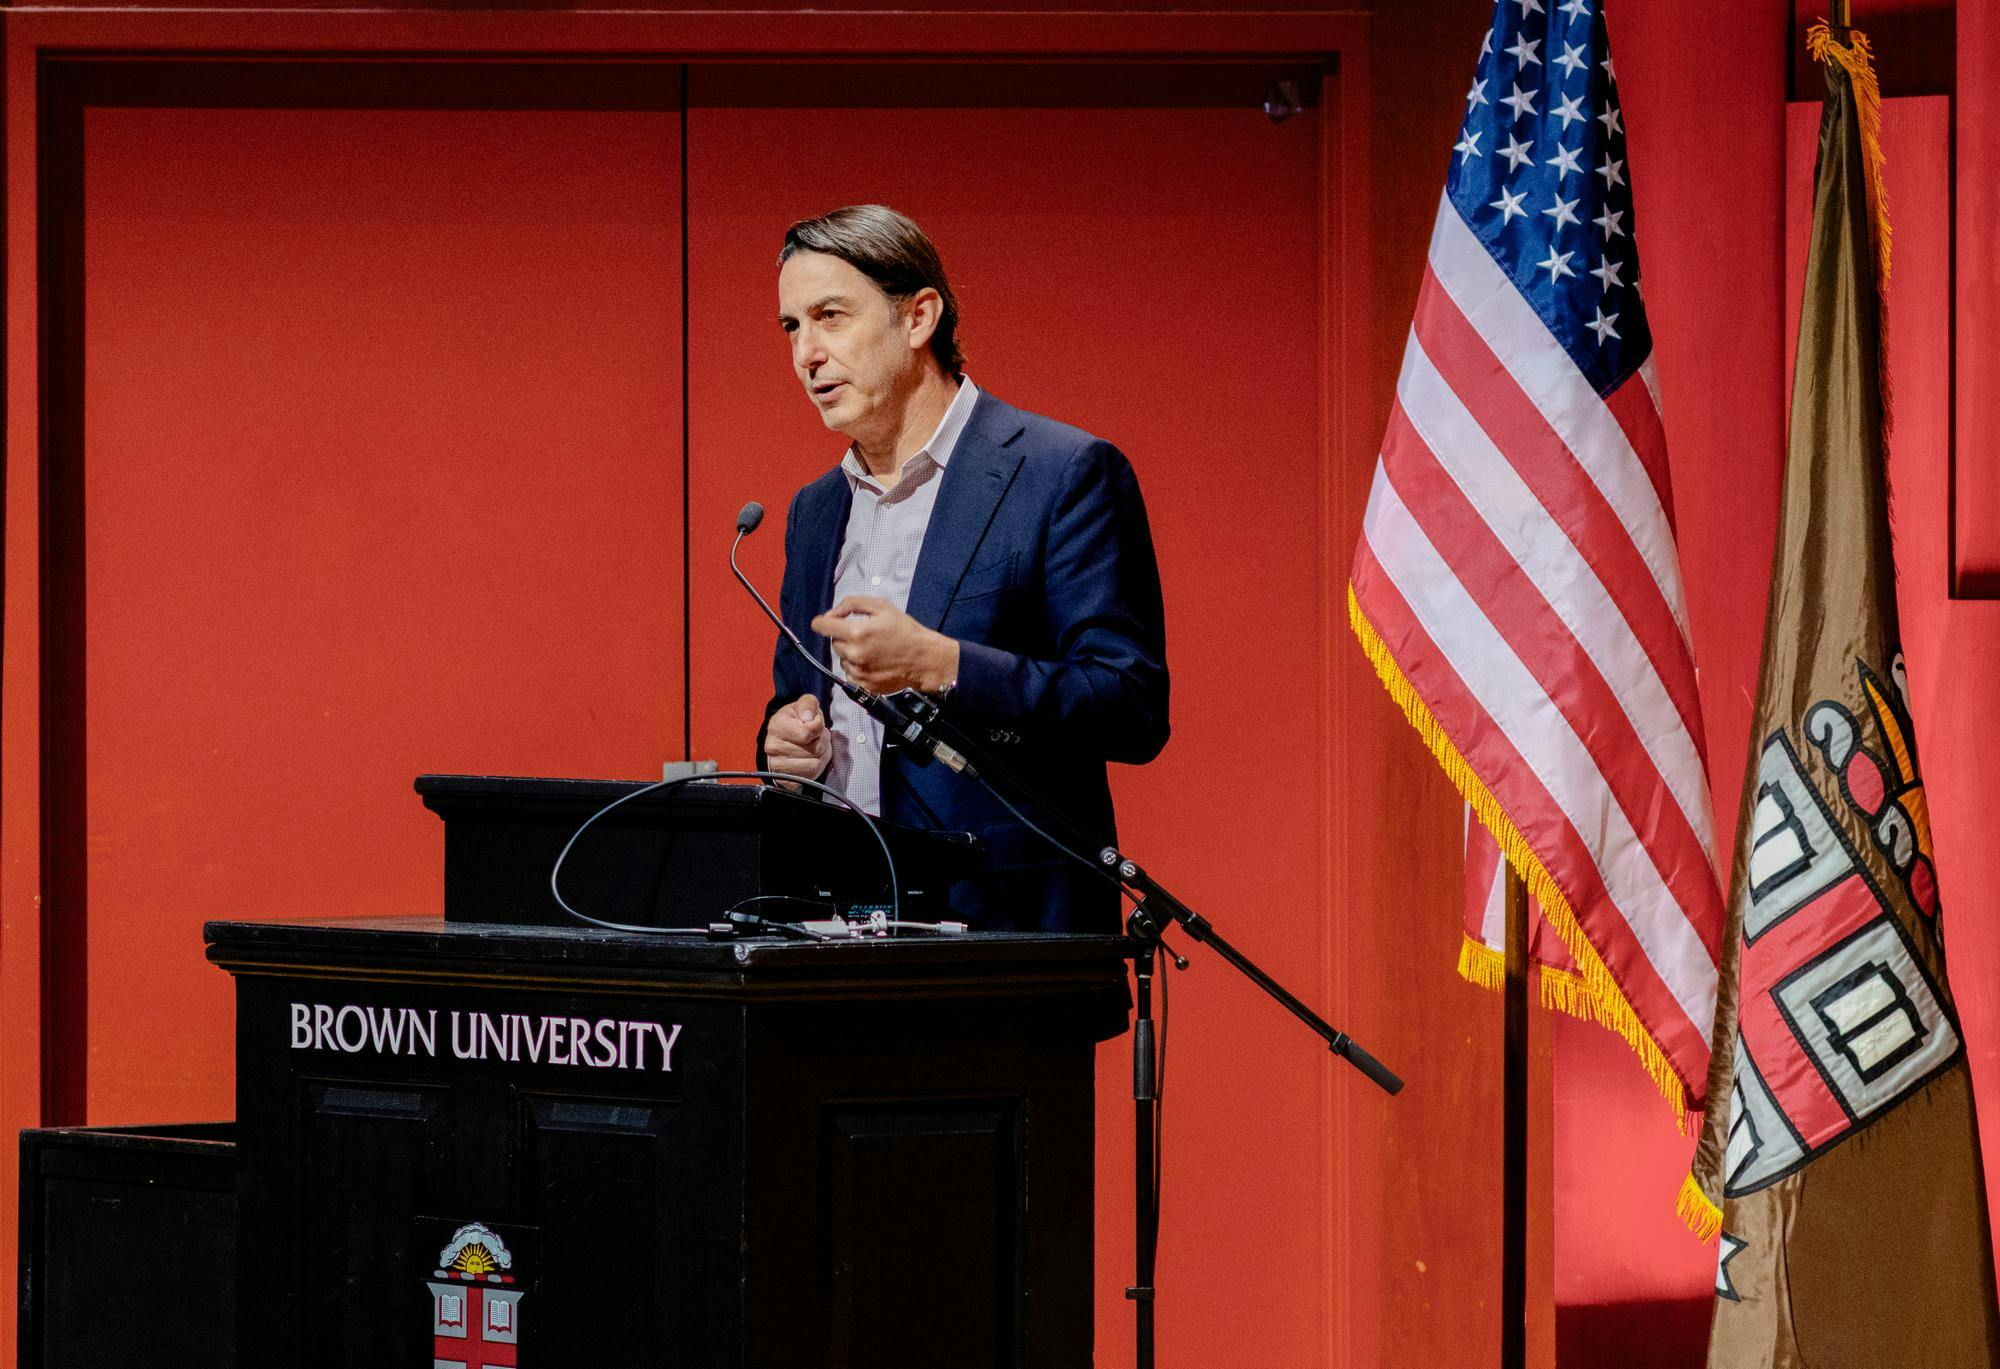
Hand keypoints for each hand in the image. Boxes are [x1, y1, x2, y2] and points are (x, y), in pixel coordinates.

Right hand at [763, 693, 830, 782]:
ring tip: (814, 748)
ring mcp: (777, 766)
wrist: (785, 738)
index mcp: (777, 726)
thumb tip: (808, 717)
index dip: (818, 727)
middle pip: (815, 749)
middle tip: (816, 737)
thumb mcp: (804, 704)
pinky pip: (810, 778)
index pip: (807, 732)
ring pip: (815, 765)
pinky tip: (810, 760)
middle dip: (822, 742)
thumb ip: (808, 704)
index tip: (814, 723)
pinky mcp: (785, 780)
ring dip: (821, 756)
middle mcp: (773, 747)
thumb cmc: (796, 721)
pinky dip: (815, 769)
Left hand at [811, 596, 959, 694]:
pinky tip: (873, 662)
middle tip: (864, 634)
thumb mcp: (881, 606)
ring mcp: (858, 671)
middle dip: (844, 636)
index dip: (822, 621)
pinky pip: (850, 674)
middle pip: (833, 642)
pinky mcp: (864, 684)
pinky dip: (857, 667)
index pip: (822, 626)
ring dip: (851, 652)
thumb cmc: (905, 631)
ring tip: (872, 649)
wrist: (924, 659)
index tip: (824, 622)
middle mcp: (854, 654)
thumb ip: (852, 604)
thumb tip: (832, 613)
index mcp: (857, 632)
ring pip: (842, 658)